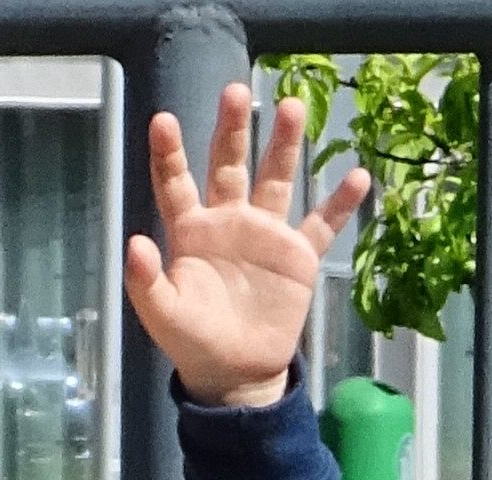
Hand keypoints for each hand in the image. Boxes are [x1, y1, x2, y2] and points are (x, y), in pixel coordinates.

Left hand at [124, 84, 369, 409]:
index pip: (176, 183)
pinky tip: (357, 176)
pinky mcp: (297, 258)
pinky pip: (321, 225)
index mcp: (190, 230)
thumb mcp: (163, 315)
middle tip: (235, 91)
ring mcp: (265, 235)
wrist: (237, 375)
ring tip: (294, 107)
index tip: (164, 120)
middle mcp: (228, 220)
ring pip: (276, 179)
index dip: (169, 153)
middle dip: (232, 129)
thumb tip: (134, 243)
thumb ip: (145, 280)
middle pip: (229, 164)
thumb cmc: (193, 341)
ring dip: (284, 145)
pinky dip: (339, 204)